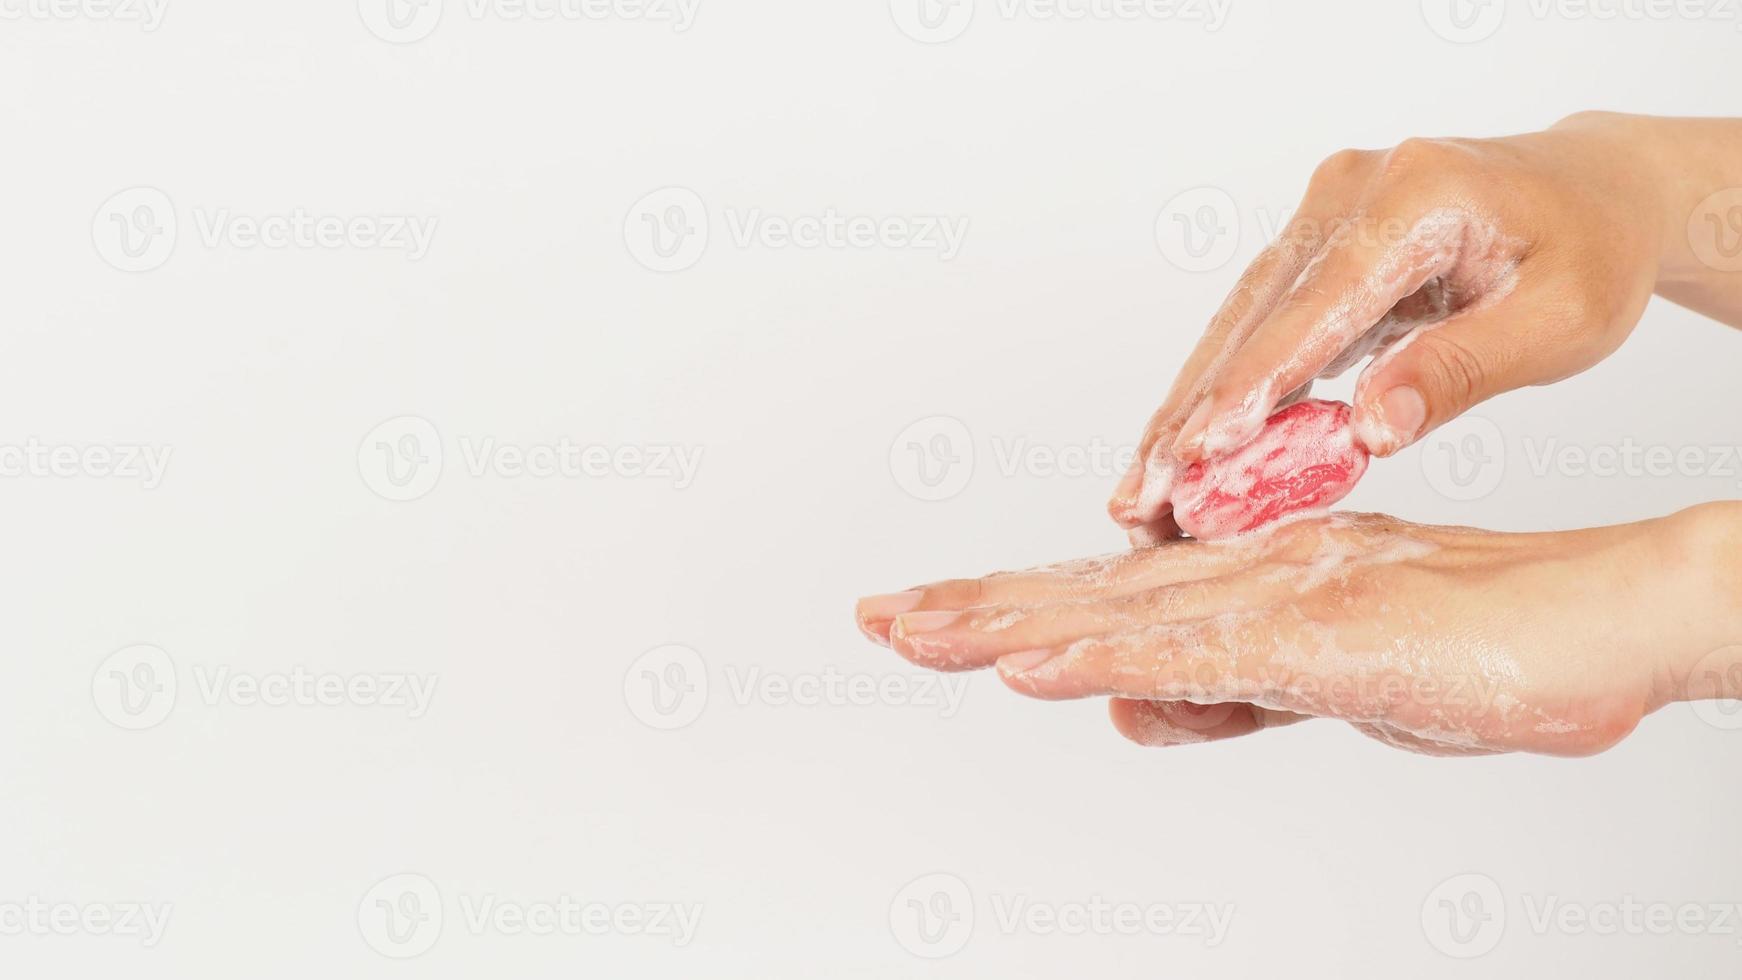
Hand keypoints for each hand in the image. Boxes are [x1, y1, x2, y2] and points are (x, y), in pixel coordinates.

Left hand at [855, 505, 1741, 756]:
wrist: (1582, 620)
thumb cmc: (1464, 646)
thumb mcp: (1310, 687)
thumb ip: (1215, 699)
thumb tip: (1114, 716)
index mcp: (1232, 582)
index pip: (1093, 600)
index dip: (1000, 607)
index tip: (918, 614)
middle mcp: (1231, 576)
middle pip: (1077, 598)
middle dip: (968, 609)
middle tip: (871, 616)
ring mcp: (1263, 601)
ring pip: (1109, 616)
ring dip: (1004, 625)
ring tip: (910, 632)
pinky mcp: (1305, 640)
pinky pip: (1185, 656)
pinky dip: (1099, 660)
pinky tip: (1028, 667)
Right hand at [1109, 112, 1711, 541]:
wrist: (1594, 192)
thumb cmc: (1591, 253)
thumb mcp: (1560, 320)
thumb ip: (1460, 369)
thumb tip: (1369, 432)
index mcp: (1414, 196)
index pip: (1315, 308)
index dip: (1251, 387)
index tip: (1198, 453)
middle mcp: (1349, 191)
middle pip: (1252, 319)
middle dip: (1191, 417)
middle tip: (1138, 502)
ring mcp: (1321, 212)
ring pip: (1237, 326)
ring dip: (1188, 412)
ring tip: (1140, 494)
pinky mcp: (1311, 244)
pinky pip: (1256, 326)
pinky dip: (1220, 393)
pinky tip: (1183, 451)